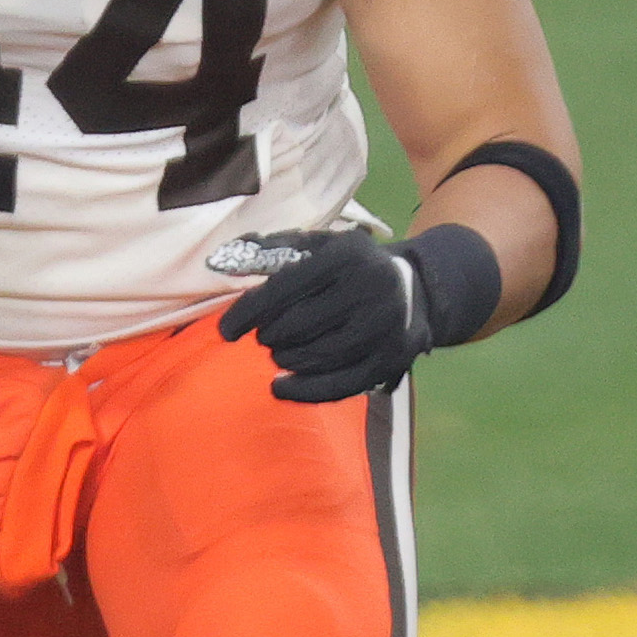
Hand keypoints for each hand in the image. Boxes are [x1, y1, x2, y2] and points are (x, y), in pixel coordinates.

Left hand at [216, 225, 496, 400]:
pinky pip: (343, 384)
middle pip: (299, 325)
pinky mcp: (395, 358)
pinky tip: (281, 389)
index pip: (283, 288)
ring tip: (278, 354)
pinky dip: (306, 391)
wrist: (416, 287)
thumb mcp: (318, 245)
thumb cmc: (350, 265)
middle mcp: (371, 289)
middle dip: (269, 336)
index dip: (248, 313)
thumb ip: (271, 250)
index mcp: (345, 256)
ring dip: (286, 360)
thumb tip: (220, 259)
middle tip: (264, 337)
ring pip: (319, 356)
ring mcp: (386, 326)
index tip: (225, 332)